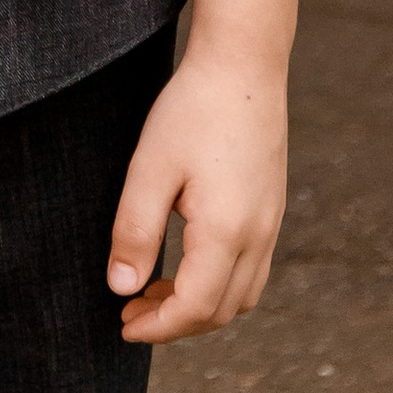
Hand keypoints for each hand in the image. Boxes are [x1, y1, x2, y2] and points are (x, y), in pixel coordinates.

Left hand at [106, 39, 287, 341]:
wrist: (243, 65)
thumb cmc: (193, 110)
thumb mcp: (150, 168)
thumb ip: (134, 231)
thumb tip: (121, 288)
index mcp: (227, 232)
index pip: (195, 307)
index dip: (158, 326)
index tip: (123, 326)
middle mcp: (258, 237)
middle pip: (221, 311)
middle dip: (175, 323)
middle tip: (131, 311)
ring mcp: (271, 225)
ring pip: (241, 295)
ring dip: (199, 306)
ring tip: (154, 291)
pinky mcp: (272, 209)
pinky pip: (251, 270)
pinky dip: (219, 284)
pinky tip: (187, 263)